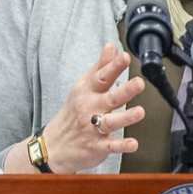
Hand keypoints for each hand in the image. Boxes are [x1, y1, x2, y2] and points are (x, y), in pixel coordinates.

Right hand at [39, 44, 146, 173]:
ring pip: (111, 122)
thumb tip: (112, 47)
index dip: (114, 66)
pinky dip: (122, 146)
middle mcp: (90, 108)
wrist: (53, 146)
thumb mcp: (83, 87)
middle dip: (125, 91)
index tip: (125, 57)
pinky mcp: (97, 146)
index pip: (102, 77)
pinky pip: (111, 146)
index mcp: (87, 92)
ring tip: (140, 112)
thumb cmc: (72, 113)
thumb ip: (101, 67)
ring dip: (126, 117)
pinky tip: (133, 144)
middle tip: (139, 83)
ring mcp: (93, 128)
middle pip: (110, 98)